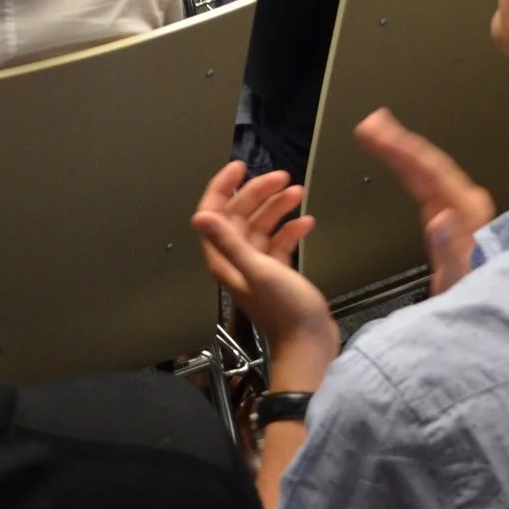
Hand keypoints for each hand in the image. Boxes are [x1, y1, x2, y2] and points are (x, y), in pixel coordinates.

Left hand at [192, 163, 338, 373]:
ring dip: (278, 207)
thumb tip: (200, 215)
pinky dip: (291, 229)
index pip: (214, 213)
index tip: (241, 165)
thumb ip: (229, 242)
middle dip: (259, 193)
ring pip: (262, 226)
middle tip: (283, 176)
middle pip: (240, 215)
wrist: (308, 343)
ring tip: (298, 192)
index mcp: (223, 259)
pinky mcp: (277, 272)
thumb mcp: (257, 270)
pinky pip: (279, 242)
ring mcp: (257, 266)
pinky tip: (308, 223)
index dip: (223, 187)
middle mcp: (236, 260)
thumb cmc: (283, 308)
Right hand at [356, 108, 495, 295]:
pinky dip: (408, 166)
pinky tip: (398, 159)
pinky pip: (426, 182)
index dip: (403, 149)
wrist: (488, 311)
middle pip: (428, 164)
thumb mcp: (461, 281)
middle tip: (370, 124)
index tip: (379, 133)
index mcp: (468, 214)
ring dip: (402, 149)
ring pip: (427, 170)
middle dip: (399, 141)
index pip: (431, 172)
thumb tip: (440, 217)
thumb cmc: (472, 295)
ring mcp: (459, 208)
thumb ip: (450, 249)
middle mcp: (466, 205)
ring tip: (377, 131)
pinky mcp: (450, 216)